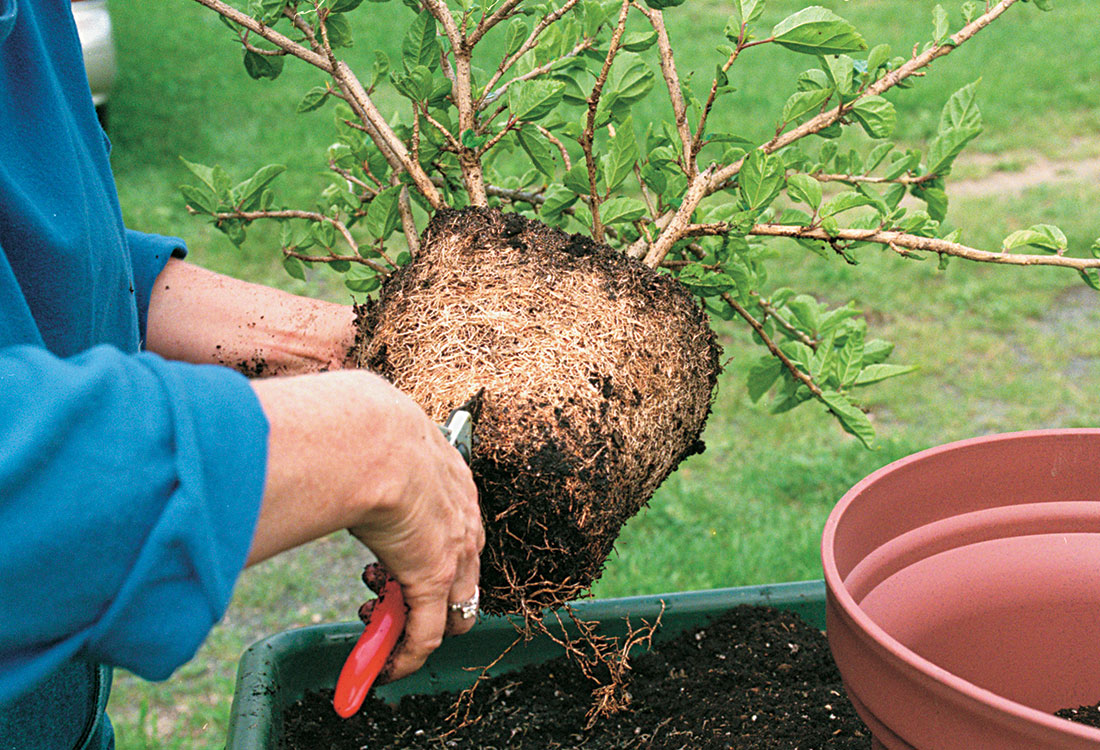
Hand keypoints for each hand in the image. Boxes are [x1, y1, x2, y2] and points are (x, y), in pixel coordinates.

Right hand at [248, 370, 482, 679]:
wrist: (369, 439)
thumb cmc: (358, 427)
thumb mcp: (368, 437)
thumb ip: (352, 449)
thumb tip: (303, 435)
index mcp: (450, 478)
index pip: (451, 524)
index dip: (420, 548)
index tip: (389, 558)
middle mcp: (463, 517)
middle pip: (459, 572)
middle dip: (418, 588)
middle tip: (378, 590)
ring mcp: (454, 551)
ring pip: (445, 607)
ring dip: (406, 619)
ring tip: (368, 613)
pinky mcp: (433, 581)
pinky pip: (426, 634)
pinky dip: (406, 656)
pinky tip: (385, 668)